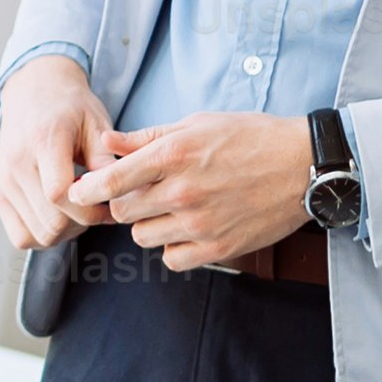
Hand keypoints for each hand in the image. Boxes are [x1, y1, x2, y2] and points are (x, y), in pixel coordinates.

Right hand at [0, 57, 116, 252]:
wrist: (34, 94)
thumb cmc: (70, 108)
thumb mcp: (96, 123)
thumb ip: (105, 160)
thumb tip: (118, 195)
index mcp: (42, 141)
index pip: (59, 194)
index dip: (89, 209)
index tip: (109, 204)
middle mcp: (16, 164)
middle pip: (51, 221)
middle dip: (83, 223)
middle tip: (99, 209)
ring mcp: (5, 183)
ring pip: (38, 235)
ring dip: (65, 232)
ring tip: (80, 212)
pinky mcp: (0, 196)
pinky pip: (21, 237)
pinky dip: (43, 236)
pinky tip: (60, 218)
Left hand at [78, 113, 314, 271]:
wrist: (303, 166)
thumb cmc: (251, 137)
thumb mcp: (197, 124)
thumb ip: (147, 137)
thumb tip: (106, 142)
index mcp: (174, 155)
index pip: (111, 180)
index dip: (87, 189)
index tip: (78, 193)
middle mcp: (183, 192)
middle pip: (121, 212)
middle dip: (124, 203)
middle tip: (142, 193)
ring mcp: (200, 224)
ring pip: (143, 237)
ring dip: (149, 224)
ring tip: (171, 208)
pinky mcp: (218, 248)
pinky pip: (172, 258)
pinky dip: (173, 247)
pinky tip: (187, 229)